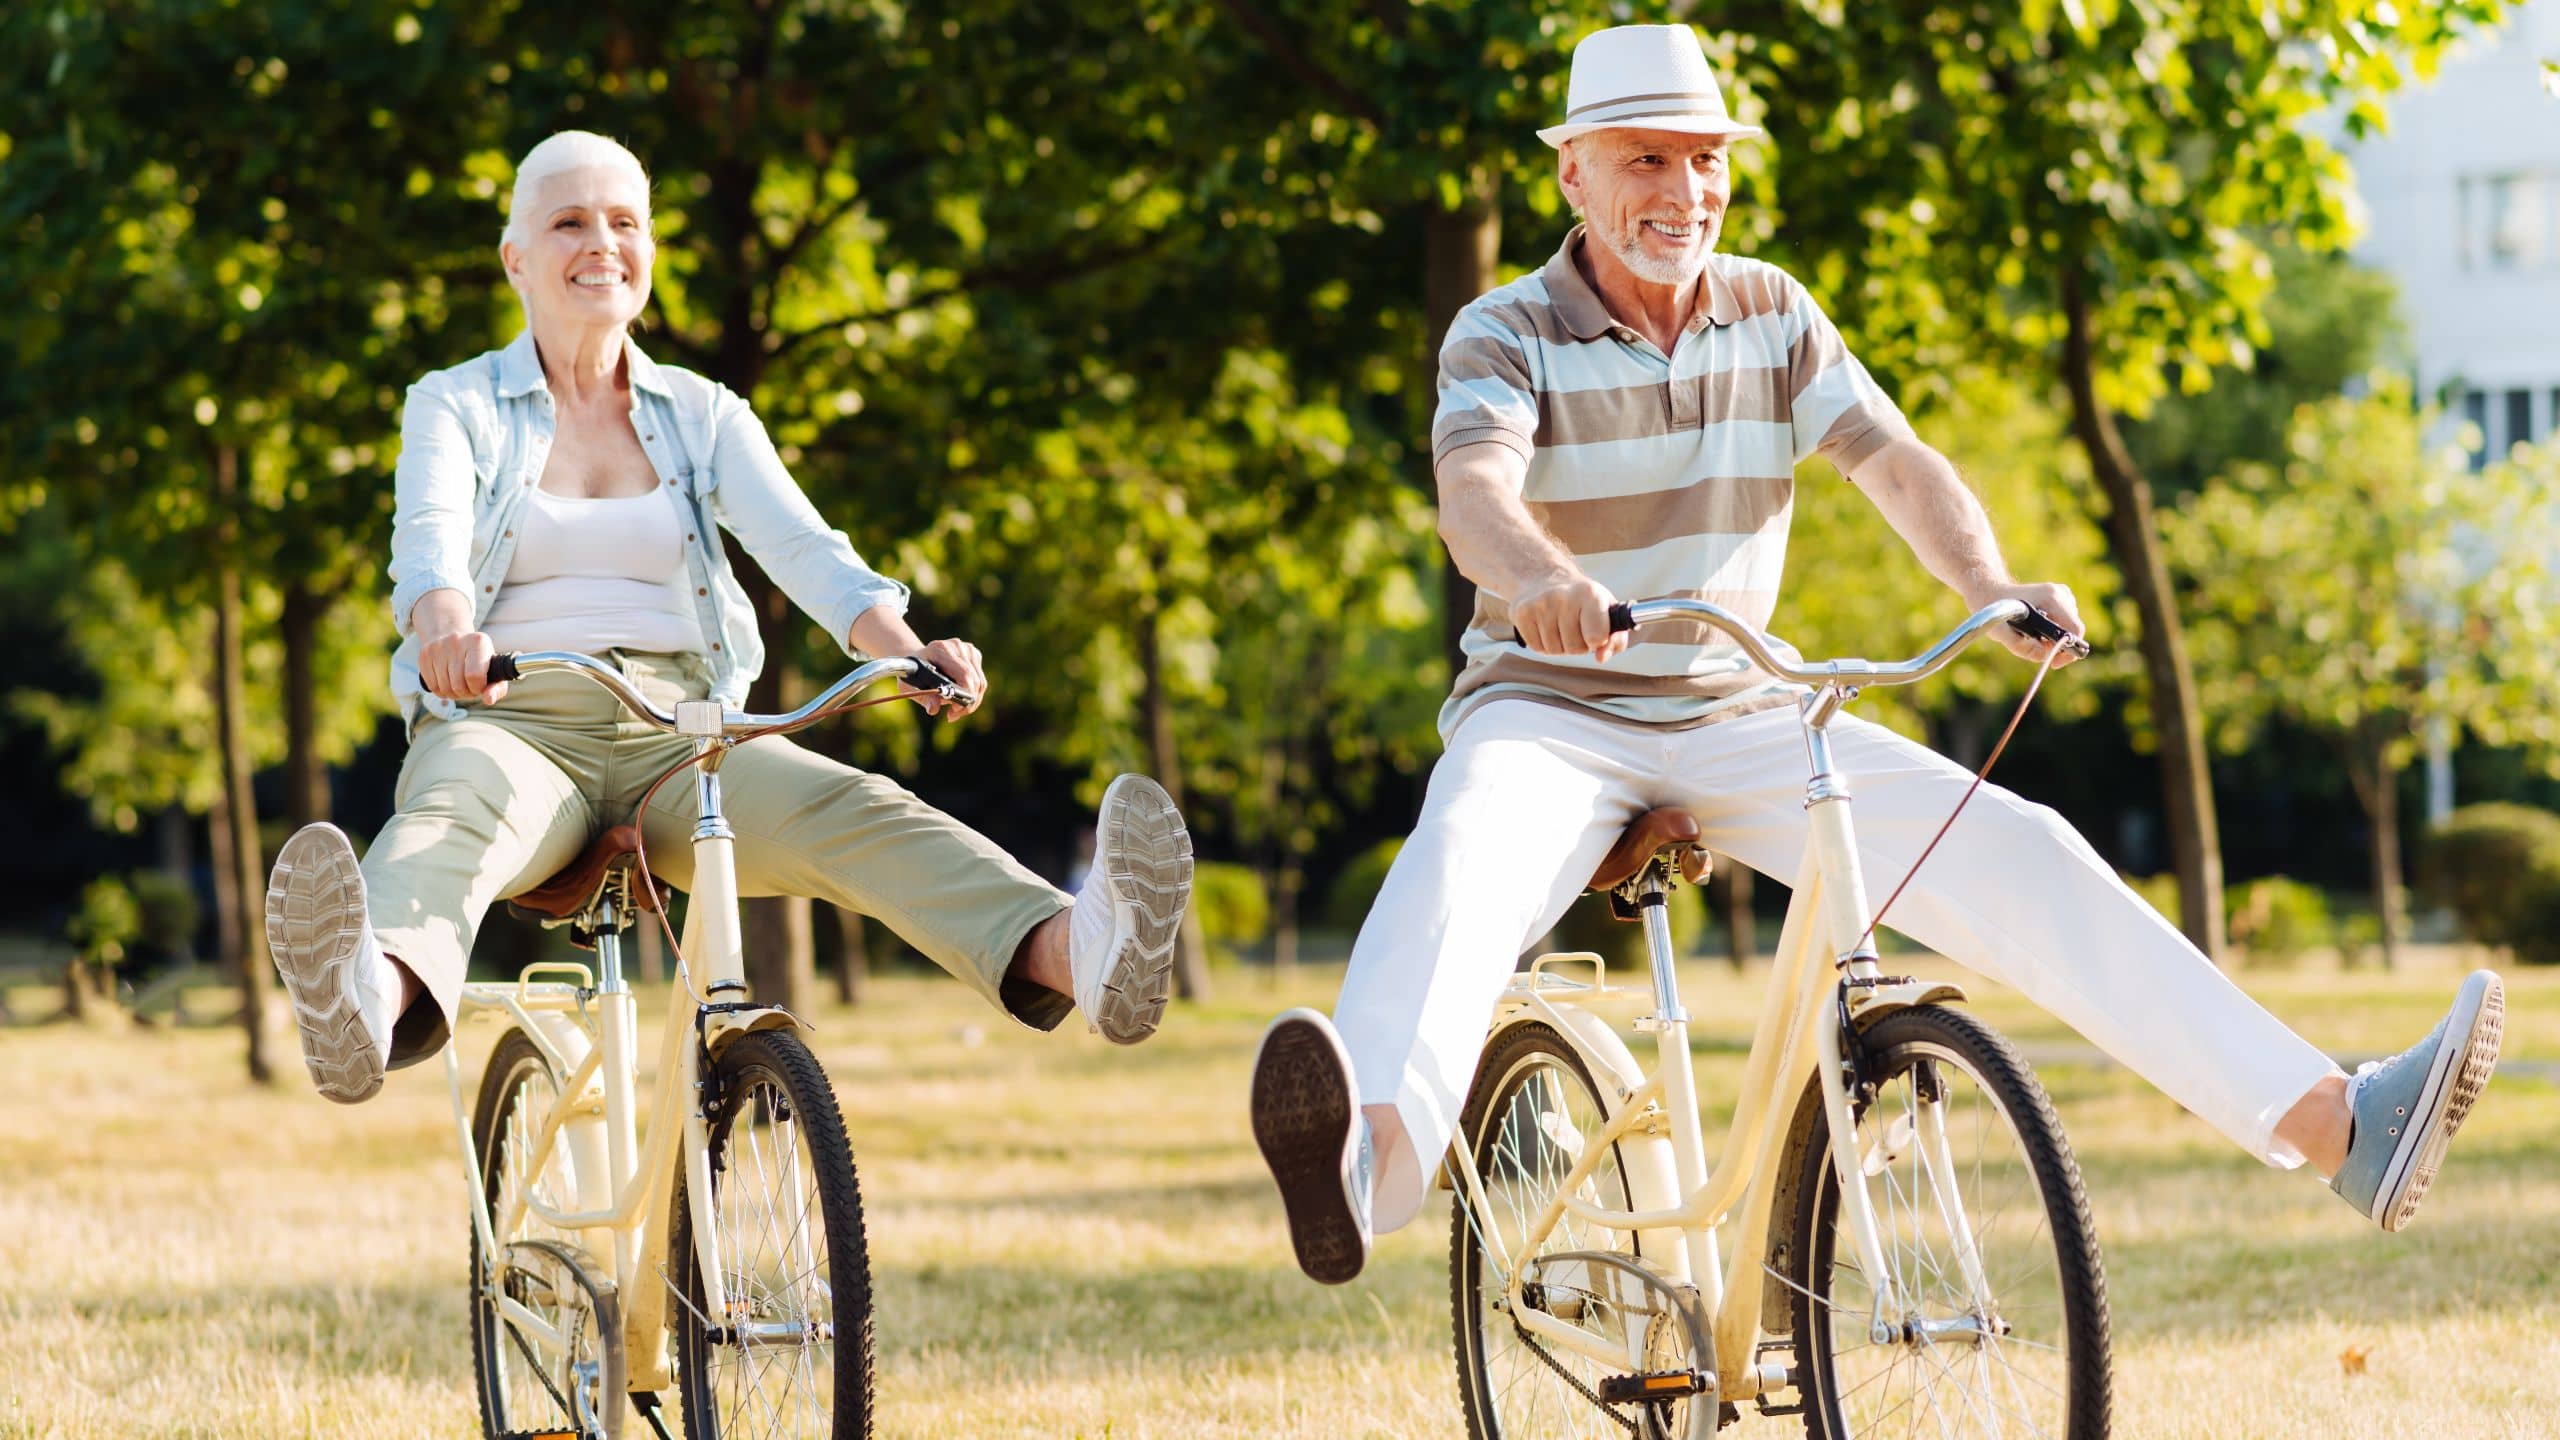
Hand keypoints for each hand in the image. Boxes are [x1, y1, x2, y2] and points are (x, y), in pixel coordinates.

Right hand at [419, 627, 508, 702]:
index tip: (479, 686)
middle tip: (469, 687)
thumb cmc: (478, 659)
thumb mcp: (494, 670)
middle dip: (465, 693)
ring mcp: (437, 647)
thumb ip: (497, 688)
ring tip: (459, 684)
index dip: (477, 688)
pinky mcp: (424, 654)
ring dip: (453, 694)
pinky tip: (448, 683)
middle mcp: (456, 641)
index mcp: (478, 642)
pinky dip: (441, 691)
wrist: (453, 638)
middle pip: (458, 684)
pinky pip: (432, 686)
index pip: (474, 676)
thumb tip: (488, 699)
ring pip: (444, 688)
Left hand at [904, 637, 985, 720]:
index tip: (955, 710)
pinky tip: (960, 699)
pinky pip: (980, 680)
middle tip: (953, 715)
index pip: (964, 673)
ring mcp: (967, 649)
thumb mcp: (912, 687)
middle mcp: (956, 646)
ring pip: (980, 682)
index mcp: (940, 649)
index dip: (966, 694)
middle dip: (968, 703)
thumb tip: (933, 710)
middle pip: (975, 680)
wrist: (917, 660)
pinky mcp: (974, 655)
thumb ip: (925, 697)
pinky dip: (973, 694)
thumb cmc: (913, 675)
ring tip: (956, 711)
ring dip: (972, 701)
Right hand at [1511, 572, 1626, 662]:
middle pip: (1575, 648)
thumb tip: (1601, 658)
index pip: (1597, 637)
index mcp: (1590, 594)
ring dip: (1559, 645)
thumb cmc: (1581, 600)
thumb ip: (1615, 638)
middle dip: (1577, 645)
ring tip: (1559, 625)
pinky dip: (1543, 644)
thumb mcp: (1606, 611)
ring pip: (1555, 650)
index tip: (1595, 633)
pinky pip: (1537, 648)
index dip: (1597, 642)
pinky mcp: (1521, 613)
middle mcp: (1563, 596)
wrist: (1543, 578)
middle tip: (1575, 626)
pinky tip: (1544, 626)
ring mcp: (1540, 604)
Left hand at [1974, 581, 2085, 667]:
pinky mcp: (2062, 597)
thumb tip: (2046, 656)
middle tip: (2036, 650)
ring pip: (2069, 628)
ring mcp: (2063, 594)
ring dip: (2054, 639)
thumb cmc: (1995, 613)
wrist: (1991, 593)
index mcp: (2051, 598)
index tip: (2053, 663)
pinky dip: (2054, 631)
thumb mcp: (2001, 633)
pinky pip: (2066, 623)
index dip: (2069, 651)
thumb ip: (2022, 647)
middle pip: (2073, 630)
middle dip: (2058, 646)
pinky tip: (2037, 629)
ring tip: (2032, 637)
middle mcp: (2061, 593)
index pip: (2075, 629)